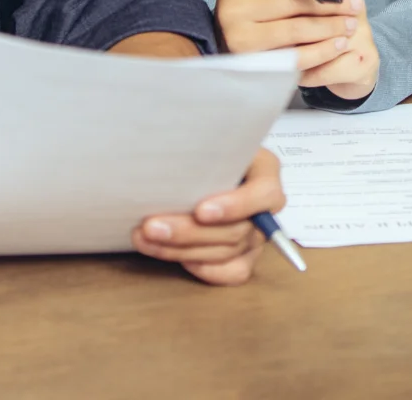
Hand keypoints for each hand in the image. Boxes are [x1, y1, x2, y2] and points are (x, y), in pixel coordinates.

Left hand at [133, 147, 284, 285]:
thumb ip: (202, 149)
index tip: (201, 210)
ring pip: (227, 253)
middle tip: (151, 226)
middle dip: (189, 231)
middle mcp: (265, 207)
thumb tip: (169, 158)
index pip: (264, 193)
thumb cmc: (205, 149)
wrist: (200, 165)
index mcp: (265, 171)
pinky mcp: (245, 256)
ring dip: (182, 250)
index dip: (236, 205)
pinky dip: (204, 269)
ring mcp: (257, 234)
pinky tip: (175, 257)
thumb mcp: (208, 138)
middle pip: (237, 230)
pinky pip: (233, 272)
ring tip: (146, 239)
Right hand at [216, 0, 378, 100]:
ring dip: (331, 27)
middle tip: (356, 3)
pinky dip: (322, 51)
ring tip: (352, 23)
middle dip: (330, 1)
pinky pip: (295, 58)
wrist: (234, 41)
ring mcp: (240, 39)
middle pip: (290, 0)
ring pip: (296, 30)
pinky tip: (340, 44)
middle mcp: (231, 9)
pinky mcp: (254, 64)